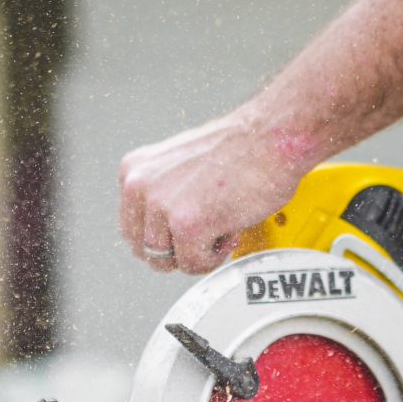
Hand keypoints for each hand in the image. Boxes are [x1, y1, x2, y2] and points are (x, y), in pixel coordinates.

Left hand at [118, 111, 302, 273]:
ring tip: (219, 229)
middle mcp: (140, 186)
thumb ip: (164, 193)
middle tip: (205, 235)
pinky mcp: (187, 225)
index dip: (163, 238)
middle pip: (145, 250)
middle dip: (177, 250)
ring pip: (167, 261)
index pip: (131, 228)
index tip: (184, 234)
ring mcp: (161, 206)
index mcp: (135, 171)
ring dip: (196, 253)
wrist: (270, 137)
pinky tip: (228, 231)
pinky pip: (193, 264)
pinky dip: (215, 257)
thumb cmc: (240, 148)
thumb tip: (163, 226)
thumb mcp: (180, 165)